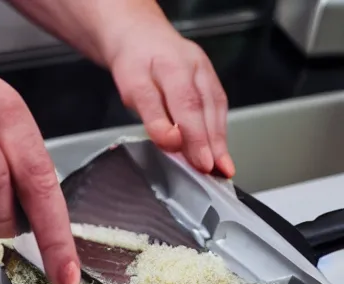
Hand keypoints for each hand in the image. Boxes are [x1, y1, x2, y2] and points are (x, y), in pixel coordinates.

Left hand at [109, 22, 234, 177]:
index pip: (186, 106)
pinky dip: (219, 132)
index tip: (201, 163)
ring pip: (217, 110)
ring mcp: (206, 72)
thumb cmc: (135, 65)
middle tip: (215, 172)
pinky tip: (219, 151)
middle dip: (212, 144)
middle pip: (207, 110)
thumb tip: (172, 141)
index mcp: (171, 65)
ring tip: (222, 169)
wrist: (143, 39)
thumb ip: (152, 116)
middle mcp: (195, 67)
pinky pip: (218, 108)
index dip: (196, 137)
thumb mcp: (133, 89)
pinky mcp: (211, 81)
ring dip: (220, 142)